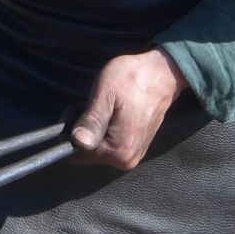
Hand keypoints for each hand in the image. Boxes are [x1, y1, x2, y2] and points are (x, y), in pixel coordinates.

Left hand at [70, 48, 189, 169]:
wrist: (162, 73)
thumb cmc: (133, 79)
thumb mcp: (105, 94)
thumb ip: (91, 121)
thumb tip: (77, 142)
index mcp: (118, 151)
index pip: (77, 153)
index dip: (73, 130)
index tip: (82, 108)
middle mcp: (127, 160)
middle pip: (88, 152)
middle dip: (84, 129)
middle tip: (95, 103)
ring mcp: (133, 155)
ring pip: (98, 147)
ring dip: (95, 127)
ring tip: (107, 104)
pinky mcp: (136, 147)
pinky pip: (110, 143)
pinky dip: (106, 128)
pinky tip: (114, 111)